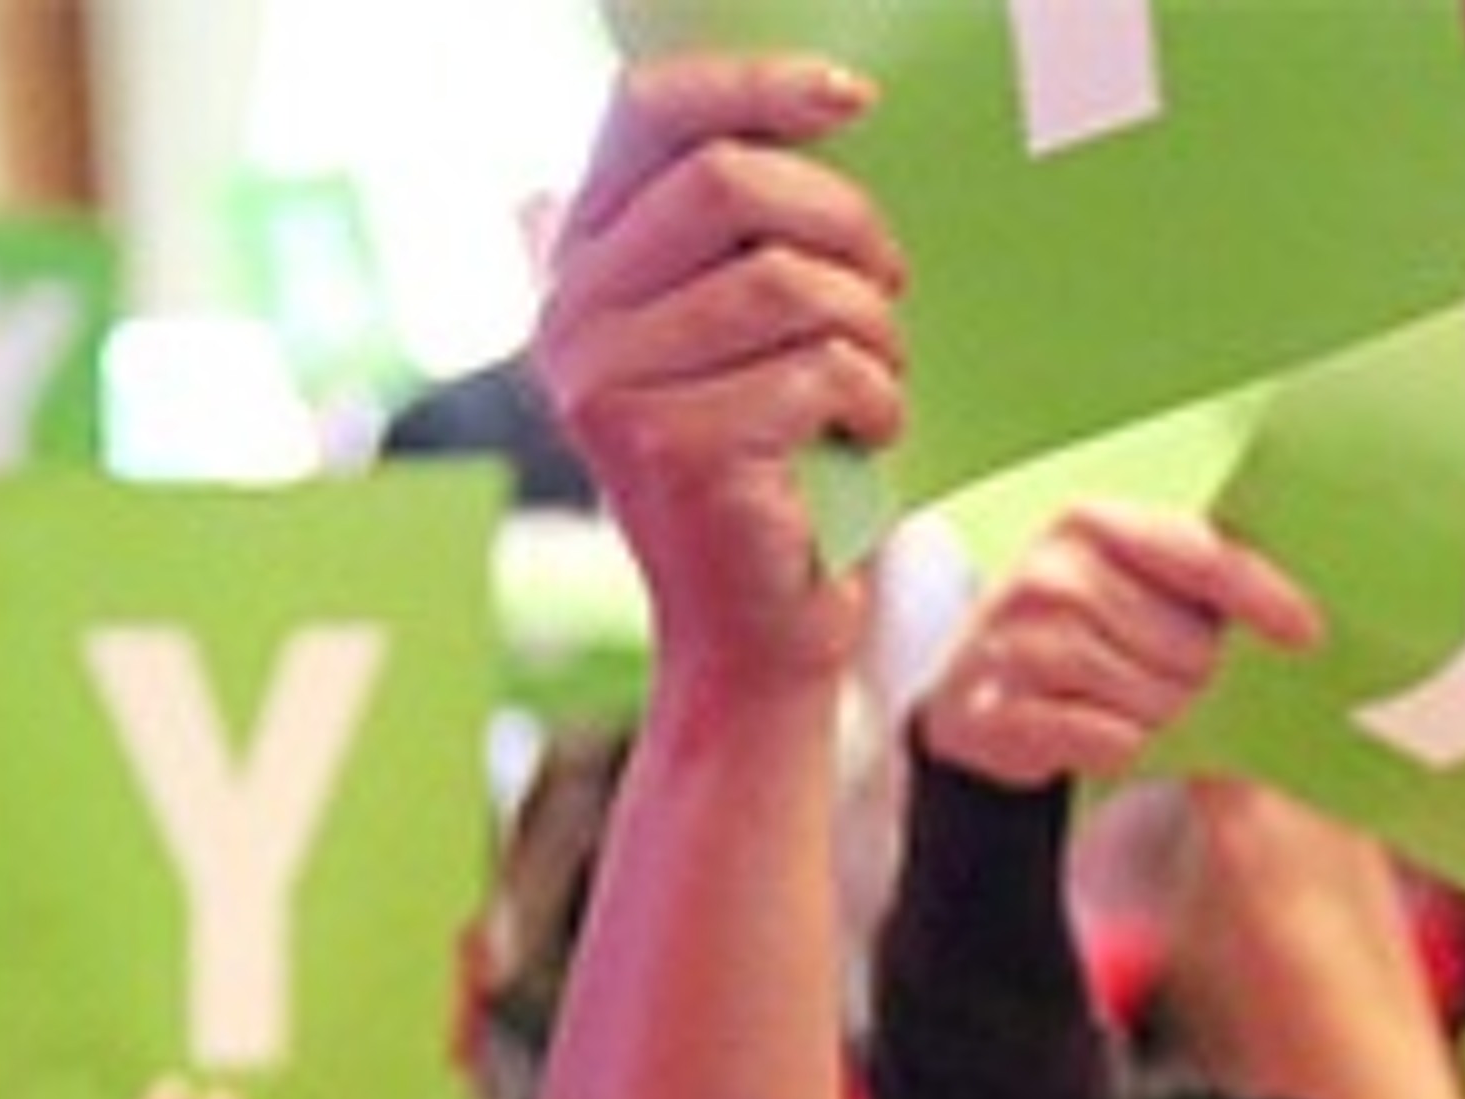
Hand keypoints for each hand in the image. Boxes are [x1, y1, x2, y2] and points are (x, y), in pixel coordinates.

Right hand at [537, 52, 906, 693]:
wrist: (758, 645)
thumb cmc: (772, 488)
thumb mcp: (739, 349)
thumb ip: (727, 243)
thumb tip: (796, 115)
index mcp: (578, 272)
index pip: (646, 116)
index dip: (755, 87)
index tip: (852, 102)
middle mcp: (573, 323)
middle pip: (726, 184)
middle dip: (840, 221)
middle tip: (891, 282)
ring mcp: (614, 389)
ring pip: (783, 282)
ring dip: (868, 327)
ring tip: (882, 380)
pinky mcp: (677, 451)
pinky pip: (814, 370)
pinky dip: (872, 399)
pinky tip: (872, 437)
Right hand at [915, 502, 1320, 788]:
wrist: (977, 689)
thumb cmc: (1085, 634)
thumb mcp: (1135, 587)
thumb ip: (1203, 585)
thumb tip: (1302, 619)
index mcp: (1094, 523)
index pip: (1201, 557)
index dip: (1263, 598)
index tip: (1311, 636)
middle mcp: (1051, 572)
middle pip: (1182, 643)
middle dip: (1207, 682)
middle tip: (1202, 697)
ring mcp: (1014, 640)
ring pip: (1145, 697)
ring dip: (1169, 722)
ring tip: (1161, 721)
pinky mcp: (991, 709)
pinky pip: (1096, 738)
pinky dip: (1123, 750)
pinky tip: (1124, 747)